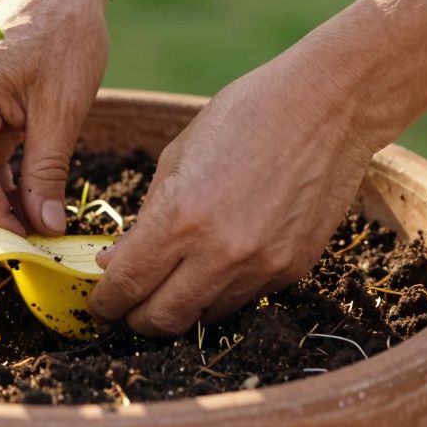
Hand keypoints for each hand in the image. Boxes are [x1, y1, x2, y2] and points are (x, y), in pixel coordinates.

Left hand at [87, 41, 391, 336]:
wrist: (327, 107)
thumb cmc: (245, 116)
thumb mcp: (177, 156)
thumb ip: (147, 216)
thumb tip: (117, 261)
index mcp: (181, 217)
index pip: (127, 285)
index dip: (105, 302)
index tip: (99, 303)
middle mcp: (221, 253)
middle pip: (161, 320)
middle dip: (136, 318)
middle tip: (127, 306)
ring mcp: (261, 267)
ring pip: (204, 316)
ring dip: (181, 306)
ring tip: (172, 282)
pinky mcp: (292, 270)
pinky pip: (245, 298)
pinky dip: (222, 290)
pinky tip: (217, 263)